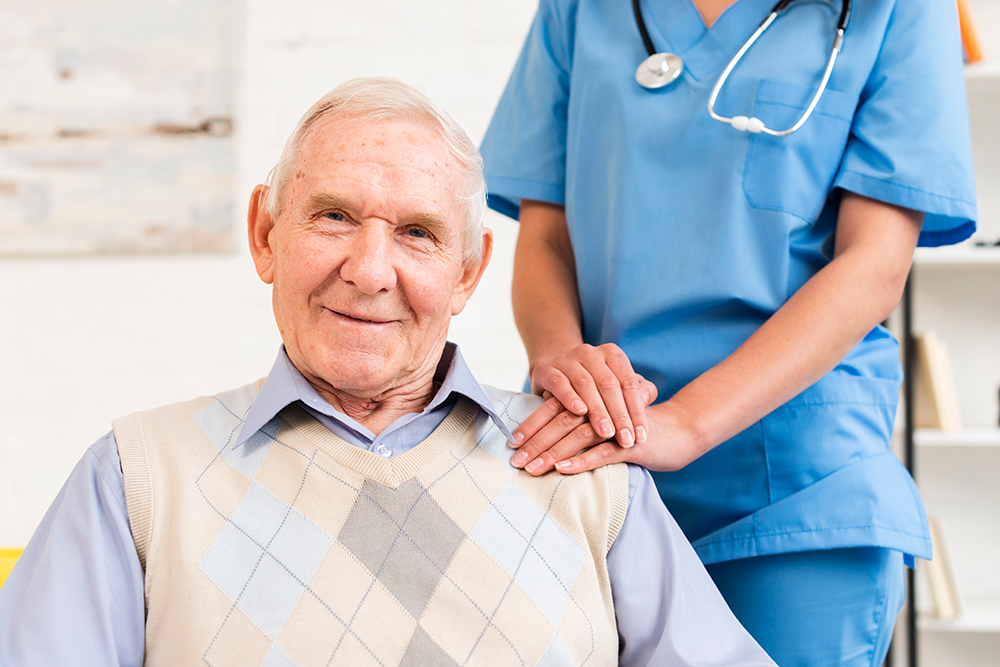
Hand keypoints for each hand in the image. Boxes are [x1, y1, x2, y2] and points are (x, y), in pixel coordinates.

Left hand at [511, 400, 706, 475]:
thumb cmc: (633, 428)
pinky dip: (582, 460)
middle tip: (516, 461)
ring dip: (553, 453)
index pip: (555, 407)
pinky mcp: (632, 442)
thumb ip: (579, 420)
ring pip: (579, 435)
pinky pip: (604, 451)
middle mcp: (602, 405)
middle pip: (562, 421)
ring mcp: (617, 423)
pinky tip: (563, 469)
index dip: (533, 425)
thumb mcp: (604, 420)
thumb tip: (545, 432)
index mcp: (591, 398)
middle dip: (536, 442)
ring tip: (533, 468)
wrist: (678, 430)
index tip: (513, 443)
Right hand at [519, 343, 657, 448]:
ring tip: (607, 434)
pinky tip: (579, 412)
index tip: (642, 436)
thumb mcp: (616, 387)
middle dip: (619, 415)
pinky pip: (560, 383)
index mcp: (612, 354)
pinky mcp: (547, 370)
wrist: (555, 374)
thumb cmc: (594, 386)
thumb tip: (648, 399)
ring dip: (598, 411)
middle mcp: (591, 353)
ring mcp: (567, 359)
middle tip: (626, 441)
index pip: (629, 384)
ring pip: (586, 385)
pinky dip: (570, 397)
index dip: (637, 411)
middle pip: (609, 385)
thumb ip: (636, 392)